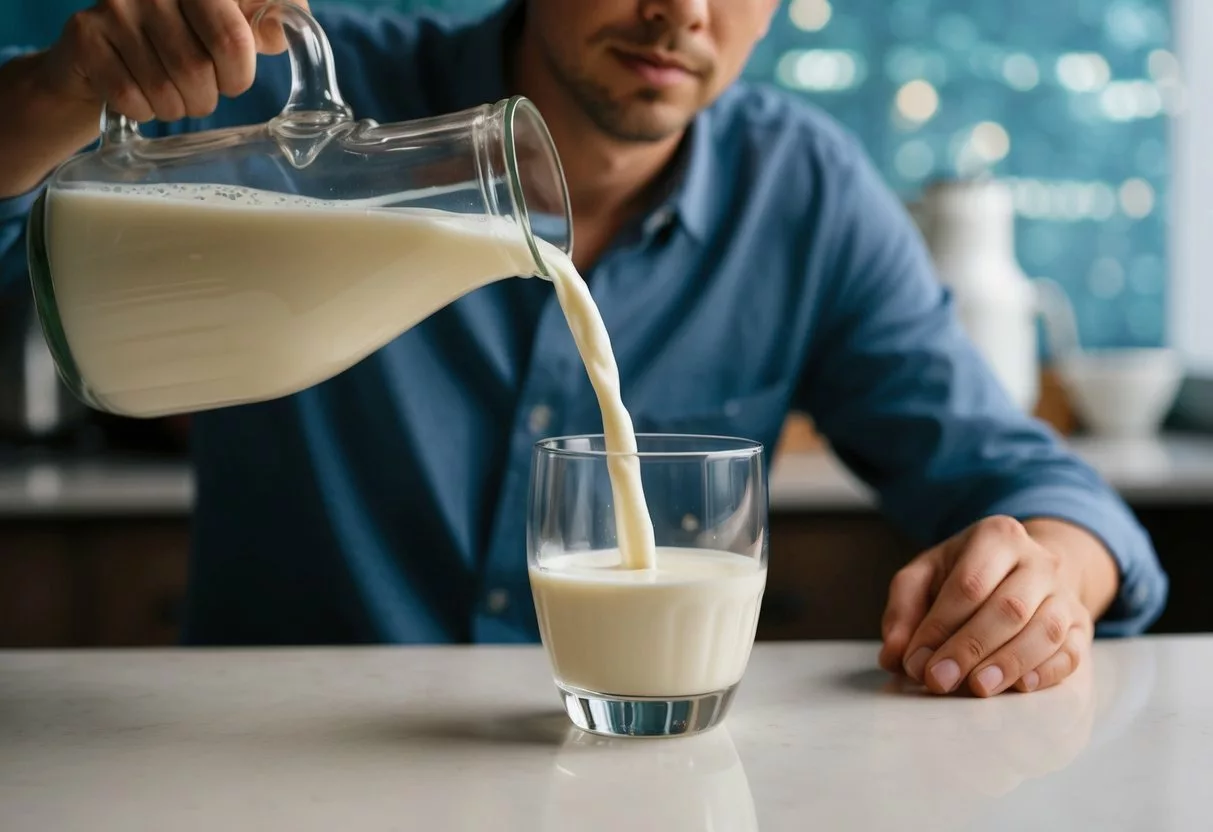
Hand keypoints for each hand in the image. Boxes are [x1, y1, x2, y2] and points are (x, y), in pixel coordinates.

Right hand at [40, 0, 307, 122]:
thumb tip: (282, 31)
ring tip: (170, 94)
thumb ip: (266, 19)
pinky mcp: (86, 35)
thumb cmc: (182, 42)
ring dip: (176, 107)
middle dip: (205, 97)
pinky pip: (131, 97)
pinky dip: (143, 111)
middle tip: (198, 92)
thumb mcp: (231, 24)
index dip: (238, 75)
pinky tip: (139, 95)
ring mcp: (116, 6)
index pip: (233, 40)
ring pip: (165, 89)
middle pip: (198, 70)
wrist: (103, 57)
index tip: (231, 80)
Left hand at [878, 515, 1113, 696]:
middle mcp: (1039, 560)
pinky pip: (1072, 652)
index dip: (940, 626)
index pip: (968, 585)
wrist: (1023, 568)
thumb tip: (895, 655)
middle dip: (970, 648)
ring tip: (977, 688)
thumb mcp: (925, 575)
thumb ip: (903, 610)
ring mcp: (1065, 593)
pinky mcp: (1082, 625)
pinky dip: (1046, 672)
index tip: (916, 661)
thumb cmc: (964, 573)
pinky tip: (1019, 687)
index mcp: (996, 535)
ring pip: (1046, 630)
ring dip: (1009, 664)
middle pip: (1009, 608)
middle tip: (940, 681)